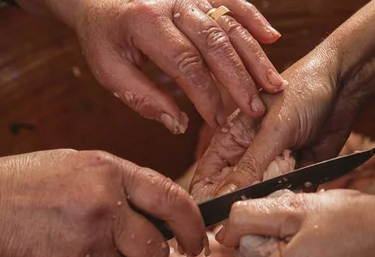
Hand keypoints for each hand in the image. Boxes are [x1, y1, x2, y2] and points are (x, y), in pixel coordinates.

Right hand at [0, 150, 205, 256]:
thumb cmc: (28, 184)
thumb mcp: (82, 166)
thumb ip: (123, 186)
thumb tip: (162, 213)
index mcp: (112, 173)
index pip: (173, 199)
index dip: (194, 225)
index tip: (198, 243)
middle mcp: (107, 205)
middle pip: (157, 249)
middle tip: (139, 254)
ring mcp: (89, 240)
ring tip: (89, 252)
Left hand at [39, 0, 285, 132]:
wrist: (101, 0)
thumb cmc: (106, 39)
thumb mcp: (110, 72)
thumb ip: (143, 98)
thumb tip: (179, 125)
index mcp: (146, 22)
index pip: (186, 63)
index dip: (206, 95)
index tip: (218, 122)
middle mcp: (173, 3)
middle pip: (216, 43)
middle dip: (240, 80)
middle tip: (256, 109)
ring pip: (231, 25)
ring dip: (255, 57)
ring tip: (274, 86)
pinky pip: (233, 1)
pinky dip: (254, 19)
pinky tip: (272, 39)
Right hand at [191, 44, 360, 200]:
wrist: (345, 87)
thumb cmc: (303, 93)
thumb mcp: (273, 130)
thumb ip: (249, 166)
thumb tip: (223, 199)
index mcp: (230, 141)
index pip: (207, 178)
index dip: (205, 200)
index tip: (213, 223)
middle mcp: (246, 157)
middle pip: (234, 194)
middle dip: (242, 207)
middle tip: (252, 217)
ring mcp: (271, 168)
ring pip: (262, 199)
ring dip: (271, 203)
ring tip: (282, 197)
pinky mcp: (296, 175)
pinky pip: (288, 196)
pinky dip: (293, 198)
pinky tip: (301, 192)